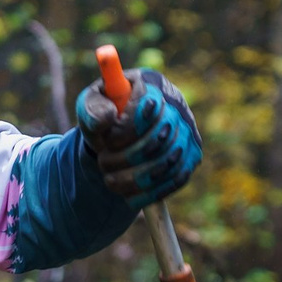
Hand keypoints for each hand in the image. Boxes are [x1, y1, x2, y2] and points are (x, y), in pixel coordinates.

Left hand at [75, 67, 202, 209]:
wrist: (119, 136)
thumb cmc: (103, 116)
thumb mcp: (89, 108)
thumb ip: (92, 110)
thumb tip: (109, 117)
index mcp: (150, 84)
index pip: (148, 104)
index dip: (127, 128)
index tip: (108, 141)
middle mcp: (176, 105)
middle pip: (160, 136)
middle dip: (126, 157)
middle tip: (103, 163)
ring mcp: (188, 131)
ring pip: (168, 161)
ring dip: (135, 178)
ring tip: (110, 181)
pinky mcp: (192, 155)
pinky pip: (177, 178)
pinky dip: (152, 192)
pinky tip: (129, 197)